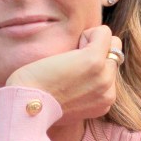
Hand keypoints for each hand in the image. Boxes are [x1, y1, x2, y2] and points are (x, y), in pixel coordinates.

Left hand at [5, 25, 122, 122]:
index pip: (111, 72)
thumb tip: (82, 74)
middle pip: (114, 56)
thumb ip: (85, 91)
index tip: (71, 75)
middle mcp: (108, 92)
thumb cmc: (39, 102)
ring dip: (90, 44)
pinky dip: (88, 33)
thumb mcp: (69, 103)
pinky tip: (71, 49)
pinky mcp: (94, 61)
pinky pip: (104, 33)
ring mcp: (104, 77)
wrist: (26, 107)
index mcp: (104, 103)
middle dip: (94, 53)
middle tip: (69, 66)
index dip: (92, 65)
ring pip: (112, 43)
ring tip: (69, 60)